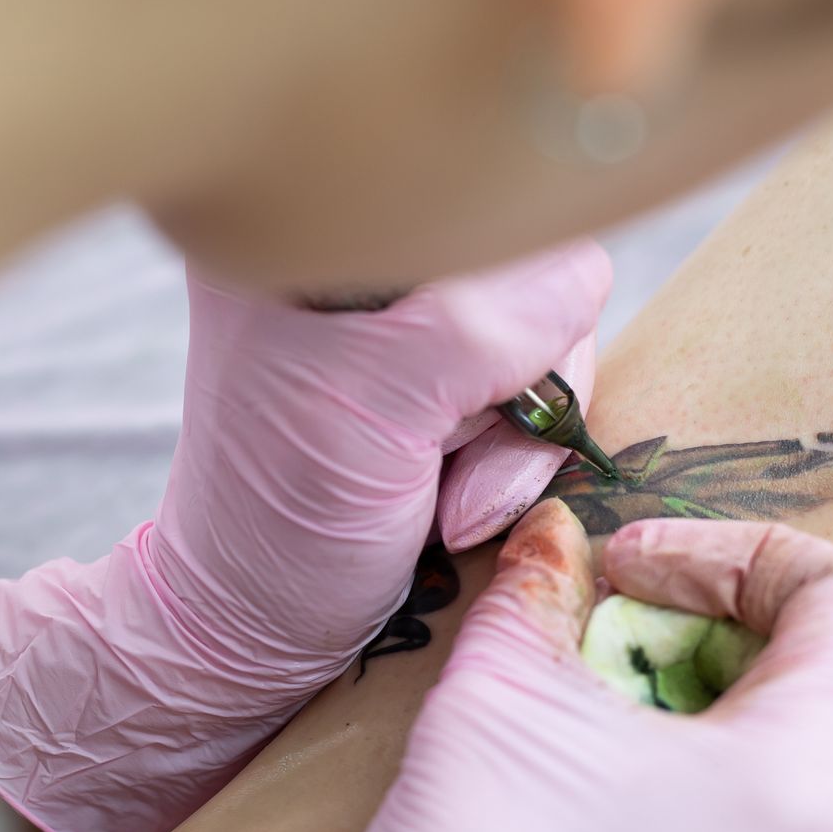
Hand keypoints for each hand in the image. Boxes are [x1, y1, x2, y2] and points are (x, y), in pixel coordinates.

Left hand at [0, 245, 609, 831]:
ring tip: (440, 498)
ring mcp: (412, 318)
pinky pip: (544, 390)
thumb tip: (579, 283)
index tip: (442, 398)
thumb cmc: (279, 523)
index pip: (484, 202)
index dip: (499, 301)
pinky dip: (516, 458)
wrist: (254, 629)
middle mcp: (365, 249)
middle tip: (434, 459)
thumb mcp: (370, 409)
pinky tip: (450, 502)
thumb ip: (478, 326)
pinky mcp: (449, 377)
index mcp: (313, 223)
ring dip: (515, 437)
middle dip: (512, 381)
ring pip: (552, 337)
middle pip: (532, 269)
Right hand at [264, 500, 832, 831]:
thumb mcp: (500, 700)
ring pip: (788, 733)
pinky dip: (689, 749)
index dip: (730, 549)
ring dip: (689, 679)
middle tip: (595, 616)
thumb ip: (540, 590)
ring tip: (581, 689)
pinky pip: (761, 802)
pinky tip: (589, 758)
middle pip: (819, 664)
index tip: (627, 565)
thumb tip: (554, 536)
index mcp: (811, 780)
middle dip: (702, 613)